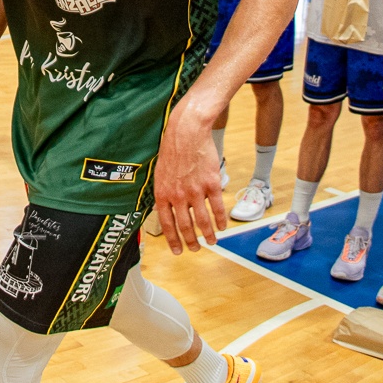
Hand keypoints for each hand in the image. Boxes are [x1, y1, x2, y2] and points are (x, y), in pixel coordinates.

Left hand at [154, 113, 226, 253]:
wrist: (187, 132)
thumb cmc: (172, 150)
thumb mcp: (160, 173)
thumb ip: (162, 193)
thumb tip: (162, 210)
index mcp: (163, 193)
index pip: (167, 224)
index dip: (173, 240)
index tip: (178, 251)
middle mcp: (178, 195)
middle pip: (186, 226)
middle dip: (191, 242)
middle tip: (196, 249)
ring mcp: (195, 191)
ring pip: (203, 221)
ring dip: (208, 235)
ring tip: (212, 241)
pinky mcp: (211, 184)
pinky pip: (217, 208)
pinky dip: (220, 220)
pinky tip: (222, 226)